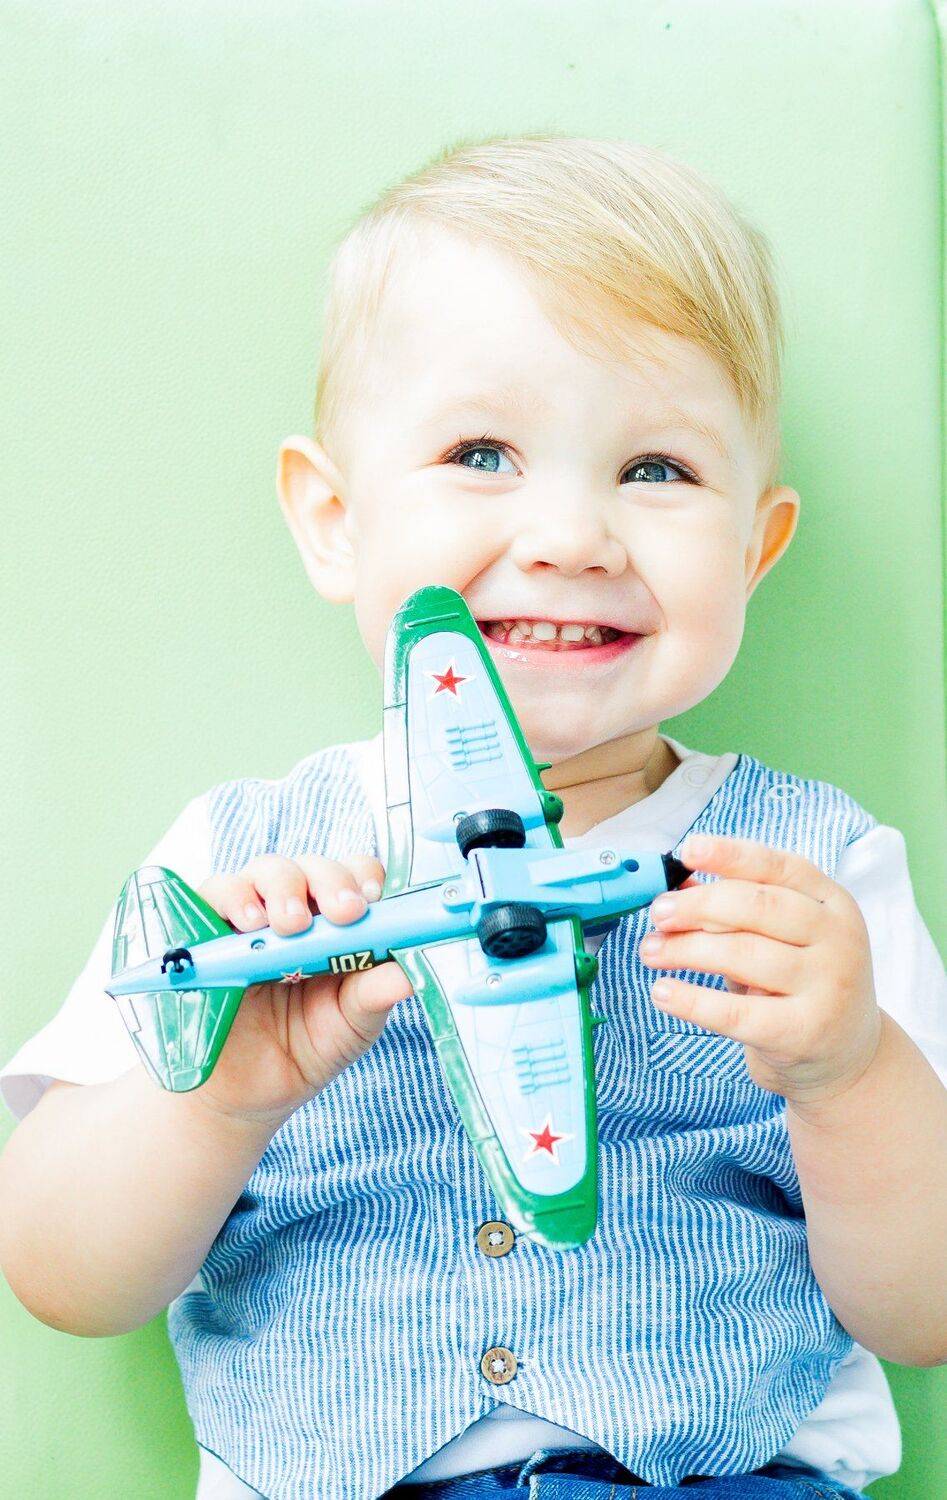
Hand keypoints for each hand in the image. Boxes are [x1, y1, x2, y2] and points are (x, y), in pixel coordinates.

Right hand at [189, 854, 413, 1127]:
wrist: (245, 1094)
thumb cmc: (305, 1047)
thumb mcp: (350, 1026)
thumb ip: (374, 995)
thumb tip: (411, 972)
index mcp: (339, 925)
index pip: (356, 878)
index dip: (365, 879)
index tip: (373, 900)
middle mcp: (299, 909)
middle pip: (315, 868)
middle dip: (331, 882)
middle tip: (342, 912)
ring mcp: (253, 915)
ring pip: (268, 870)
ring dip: (284, 887)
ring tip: (290, 923)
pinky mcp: (208, 928)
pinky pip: (217, 892)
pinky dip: (233, 897)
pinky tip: (248, 923)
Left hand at [639, 833, 882, 1107]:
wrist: (847, 1056)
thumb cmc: (800, 981)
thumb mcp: (783, 937)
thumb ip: (738, 907)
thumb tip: (676, 885)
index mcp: (832, 902)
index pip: (779, 866)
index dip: (731, 855)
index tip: (687, 851)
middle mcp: (838, 938)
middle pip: (757, 907)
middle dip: (698, 905)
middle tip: (658, 914)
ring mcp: (828, 986)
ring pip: (742, 955)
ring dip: (685, 949)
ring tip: (650, 951)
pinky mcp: (804, 1032)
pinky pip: (737, 1012)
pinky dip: (692, 1001)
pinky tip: (662, 992)